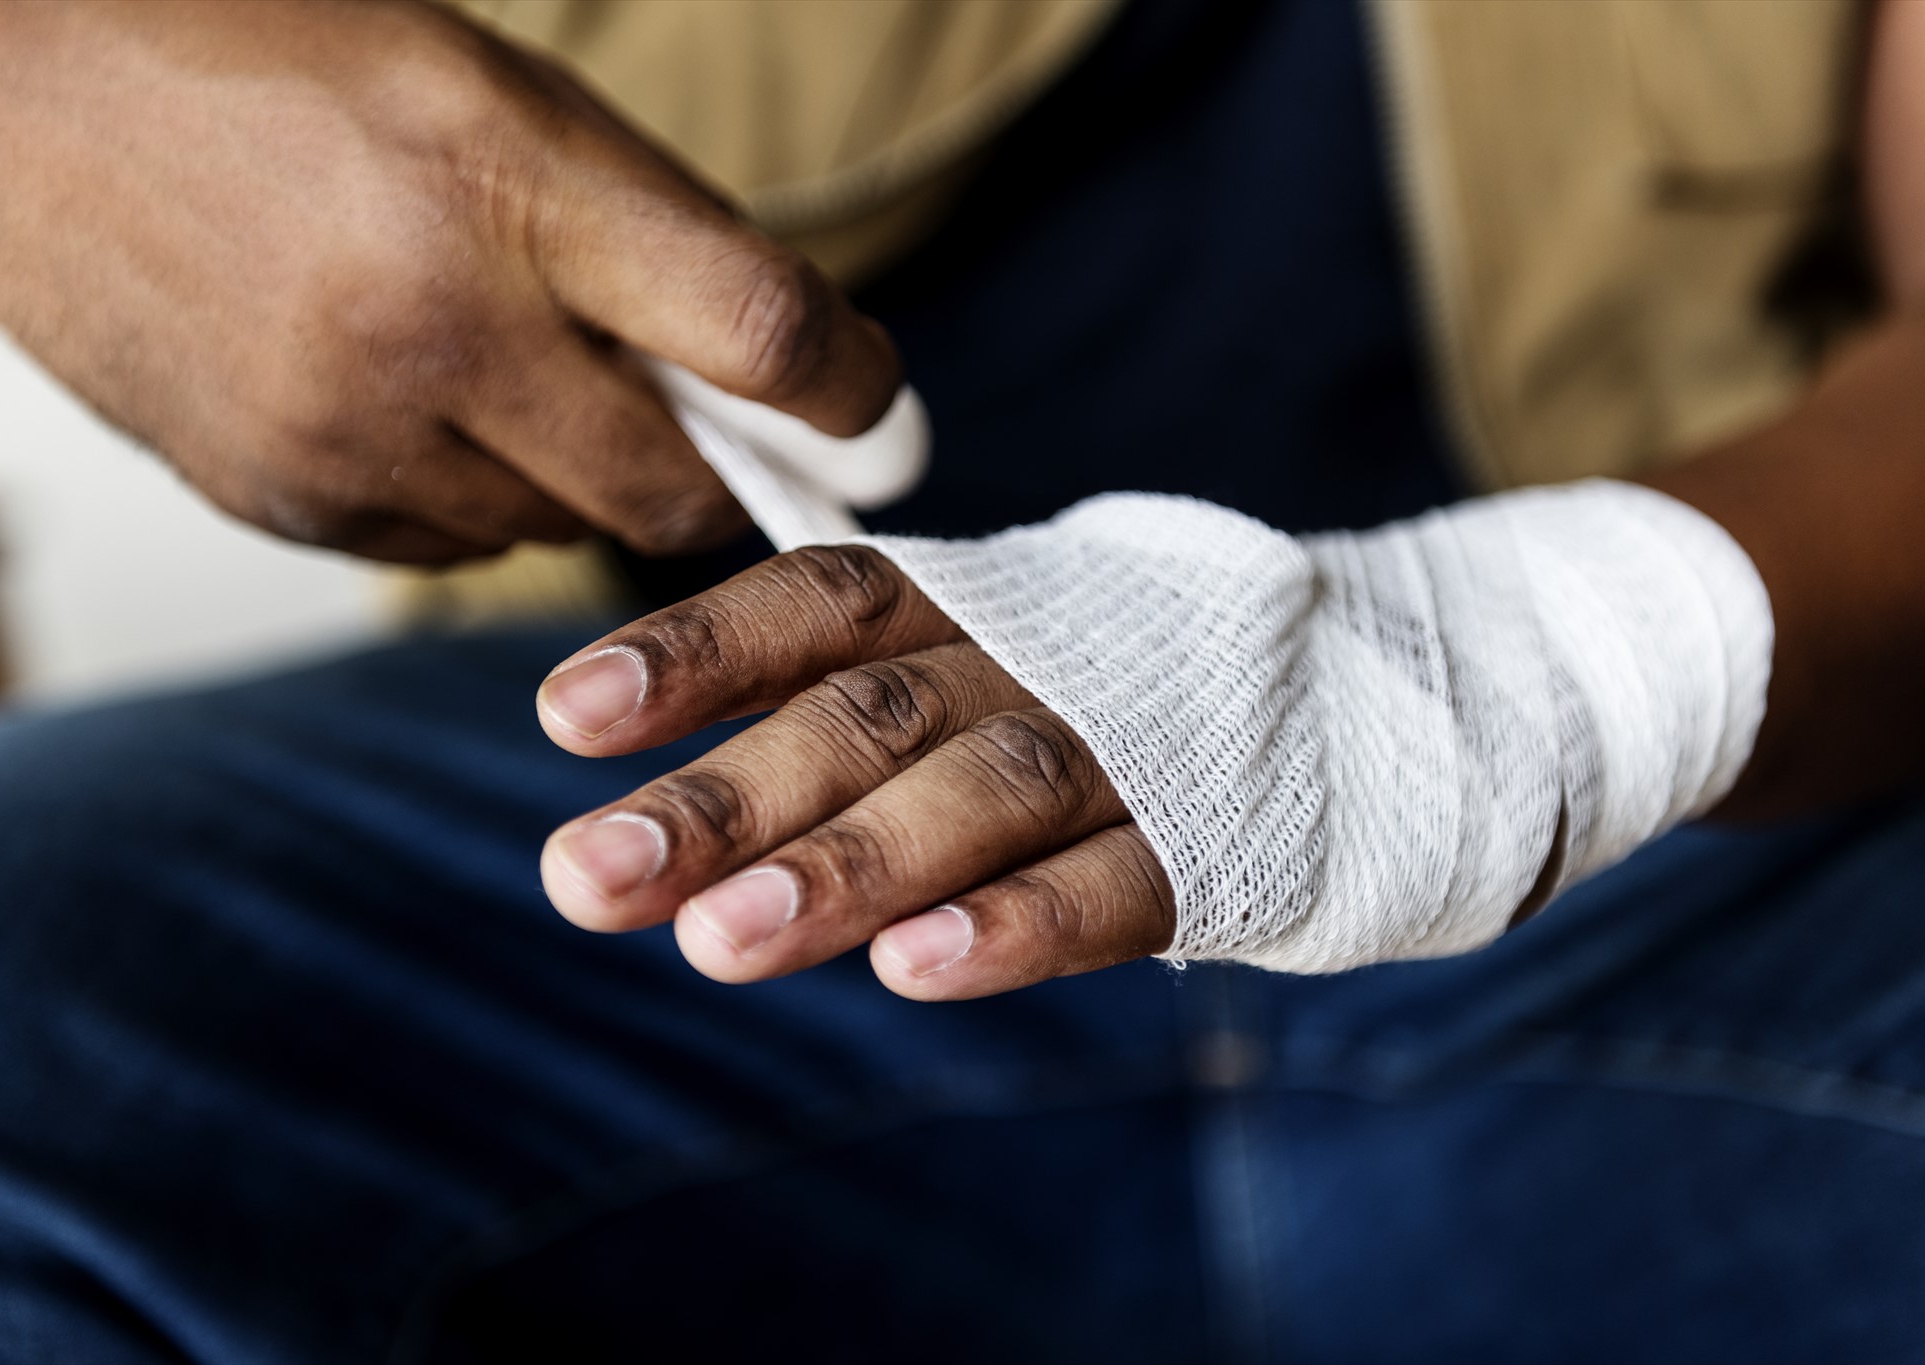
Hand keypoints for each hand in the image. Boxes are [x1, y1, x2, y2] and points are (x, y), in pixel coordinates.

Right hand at [0, 0, 897, 560]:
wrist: (23, 114)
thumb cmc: (288, 72)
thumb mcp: (493, 91)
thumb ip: (644, 234)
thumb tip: (793, 372)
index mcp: (499, 174)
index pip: (751, 328)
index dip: (849, 393)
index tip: (874, 417)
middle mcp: (424, 321)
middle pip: (666, 487)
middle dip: (710, 470)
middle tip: (703, 420)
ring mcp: (345, 432)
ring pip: (558, 530)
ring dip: (577, 475)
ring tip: (500, 364)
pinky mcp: (288, 504)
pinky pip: (457, 548)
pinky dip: (476, 493)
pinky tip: (408, 399)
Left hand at [535, 545, 1176, 999]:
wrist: (1357, 693)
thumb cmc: (1094, 694)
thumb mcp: (965, 670)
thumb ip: (826, 722)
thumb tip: (633, 819)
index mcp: (960, 604)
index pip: (815, 605)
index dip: (694, 652)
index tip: (567, 715)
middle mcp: (1031, 658)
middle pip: (870, 714)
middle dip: (725, 798)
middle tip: (586, 876)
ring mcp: (1130, 743)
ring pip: (984, 789)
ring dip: (850, 863)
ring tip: (721, 943)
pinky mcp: (1214, 838)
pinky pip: (1117, 879)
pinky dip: (1020, 922)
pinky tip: (917, 970)